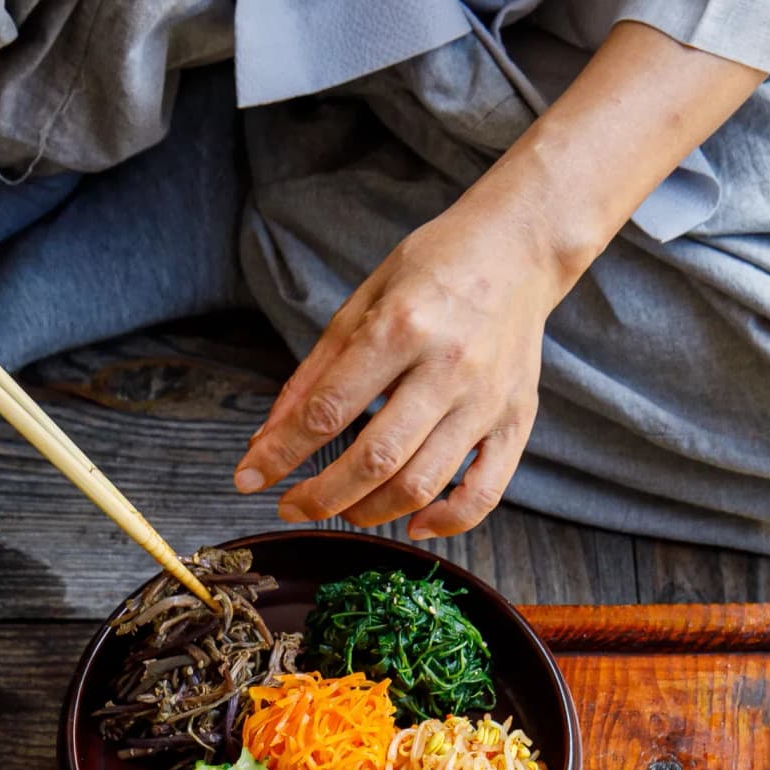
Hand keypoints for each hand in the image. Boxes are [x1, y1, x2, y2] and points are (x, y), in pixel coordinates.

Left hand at [233, 196, 564, 536]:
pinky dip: (447, 521)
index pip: (328, 410)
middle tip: (290, 507)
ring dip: (370, 512)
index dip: (281, 453)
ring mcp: (486, 399)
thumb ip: (316, 371)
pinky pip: (484, 492)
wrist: (519, 246)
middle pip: (374, 459)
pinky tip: (414, 523)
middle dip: (320, 496)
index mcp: (401, 326)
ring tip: (342, 509)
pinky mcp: (517, 419)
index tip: (249, 479)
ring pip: (422, 483)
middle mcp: (447, 367)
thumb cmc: (435, 268)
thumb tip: (268, 436)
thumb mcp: (362, 300)